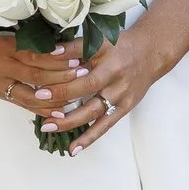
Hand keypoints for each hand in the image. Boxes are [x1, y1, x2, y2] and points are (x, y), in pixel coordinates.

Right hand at [0, 34, 86, 114]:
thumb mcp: (5, 30)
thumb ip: (29, 38)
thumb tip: (61, 41)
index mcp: (3, 47)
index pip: (34, 55)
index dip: (55, 58)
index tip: (75, 56)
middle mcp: (1, 67)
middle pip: (35, 76)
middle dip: (61, 76)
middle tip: (82, 72)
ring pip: (30, 96)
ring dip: (55, 97)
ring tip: (76, 95)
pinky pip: (23, 105)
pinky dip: (42, 110)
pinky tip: (59, 112)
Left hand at [32, 26, 171, 154]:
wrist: (150, 54)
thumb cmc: (120, 46)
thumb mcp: (100, 40)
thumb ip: (76, 48)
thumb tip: (48, 52)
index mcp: (107, 54)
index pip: (81, 60)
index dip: (61, 69)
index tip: (40, 74)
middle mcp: (115, 75)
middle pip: (86, 86)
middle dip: (61, 93)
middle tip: (38, 98)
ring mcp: (121, 94)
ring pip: (93, 110)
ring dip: (69, 120)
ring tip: (48, 126)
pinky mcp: (124, 108)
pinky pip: (105, 126)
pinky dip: (89, 138)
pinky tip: (73, 149)